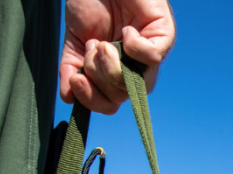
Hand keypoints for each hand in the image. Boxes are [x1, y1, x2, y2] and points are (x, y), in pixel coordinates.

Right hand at [59, 0, 175, 113]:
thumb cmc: (89, 6)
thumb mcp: (74, 43)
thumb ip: (71, 69)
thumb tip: (69, 97)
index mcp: (113, 73)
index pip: (108, 104)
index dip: (91, 99)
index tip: (76, 81)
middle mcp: (133, 69)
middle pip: (119, 96)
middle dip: (98, 76)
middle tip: (93, 48)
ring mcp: (149, 55)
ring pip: (134, 83)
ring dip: (110, 63)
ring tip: (102, 40)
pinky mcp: (163, 36)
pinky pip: (152, 57)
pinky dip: (134, 46)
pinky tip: (126, 30)